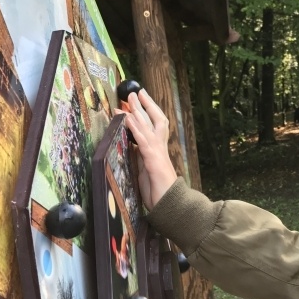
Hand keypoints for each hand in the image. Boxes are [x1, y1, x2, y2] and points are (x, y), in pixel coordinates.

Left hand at [122, 89, 178, 209]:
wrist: (171, 206)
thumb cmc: (159, 192)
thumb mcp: (145, 172)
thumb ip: (140, 158)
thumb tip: (131, 147)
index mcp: (158, 151)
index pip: (155, 126)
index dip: (148, 112)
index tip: (139, 101)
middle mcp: (160, 149)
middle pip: (156, 120)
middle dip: (146, 105)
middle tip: (135, 91)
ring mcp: (158, 153)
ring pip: (149, 126)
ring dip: (138, 111)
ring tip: (129, 99)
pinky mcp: (153, 161)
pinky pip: (143, 140)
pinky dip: (136, 127)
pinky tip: (128, 118)